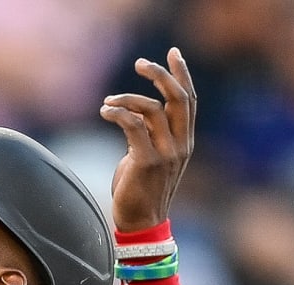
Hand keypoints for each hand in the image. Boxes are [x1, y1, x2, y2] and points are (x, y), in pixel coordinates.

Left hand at [100, 48, 195, 231]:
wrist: (140, 223)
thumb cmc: (139, 190)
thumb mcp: (148, 157)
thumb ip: (147, 135)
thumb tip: (133, 116)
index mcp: (184, 141)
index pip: (189, 101)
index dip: (182, 75)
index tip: (173, 53)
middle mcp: (181, 144)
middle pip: (178, 98)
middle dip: (160, 75)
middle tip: (140, 63)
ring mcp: (167, 153)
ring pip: (153, 109)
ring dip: (127, 99)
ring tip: (108, 102)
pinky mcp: (147, 162)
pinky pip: (134, 126)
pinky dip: (117, 113)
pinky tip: (105, 112)